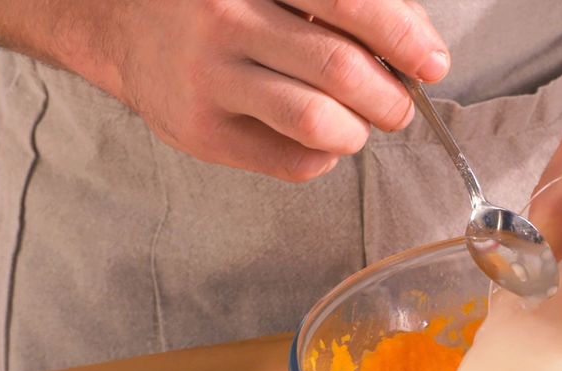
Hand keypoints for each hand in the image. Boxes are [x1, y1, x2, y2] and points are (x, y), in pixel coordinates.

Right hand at [65, 0, 448, 181]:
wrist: (129, 29)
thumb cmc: (230, 6)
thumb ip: (352, 5)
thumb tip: (419, 47)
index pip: (347, 1)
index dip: (403, 37)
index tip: (432, 62)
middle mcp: (224, 18)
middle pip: (340, 68)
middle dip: (391, 98)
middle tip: (398, 105)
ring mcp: (207, 77)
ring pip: (317, 122)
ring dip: (360, 131)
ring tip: (361, 124)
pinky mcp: (200, 132)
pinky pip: (294, 162)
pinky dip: (325, 157)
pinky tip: (316, 138)